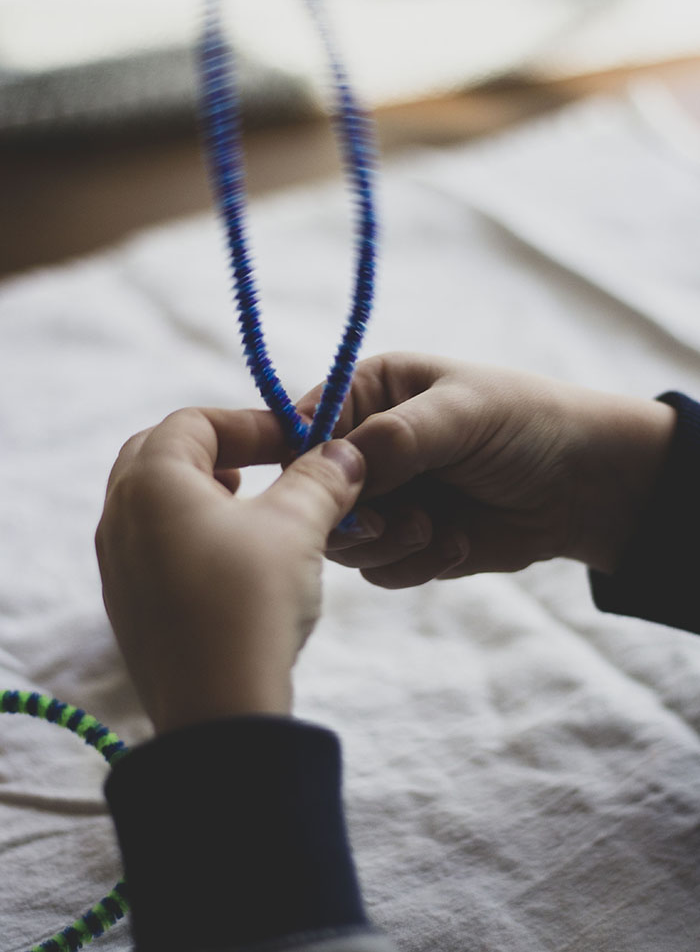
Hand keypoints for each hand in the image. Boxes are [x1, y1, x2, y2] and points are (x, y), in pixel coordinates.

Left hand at [96, 407, 364, 733]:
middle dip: (220, 451)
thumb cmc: (252, 603)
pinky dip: (193, 534)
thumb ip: (321, 478)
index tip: (297, 443)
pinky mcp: (127, 605)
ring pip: (155, 502)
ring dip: (205, 492)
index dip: (250, 423)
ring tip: (254, 511)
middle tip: (266, 466)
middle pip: (163, 454)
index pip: (193, 421)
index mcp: (151, 481)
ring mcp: (117, 564)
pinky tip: (237, 564)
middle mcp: (119, 516)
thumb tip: (345, 453)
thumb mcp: (297, 527)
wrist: (217, 712)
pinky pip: (153, 545)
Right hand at [297, 353, 675, 586]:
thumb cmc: (526, 425)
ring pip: (342, 539)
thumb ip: (395, 436)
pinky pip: (378, 569)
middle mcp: (367, 447)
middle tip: (391, 519)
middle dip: (349, 514)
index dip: (303, 462)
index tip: (320, 490)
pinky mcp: (407, 543)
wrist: (586, 485)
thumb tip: (336, 470)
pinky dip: (414, 565)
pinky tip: (457, 542)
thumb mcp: (461, 412)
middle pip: (312, 494)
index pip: (302, 427)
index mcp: (370, 393)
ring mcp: (385, 498)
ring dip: (386, 543)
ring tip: (434, 529)